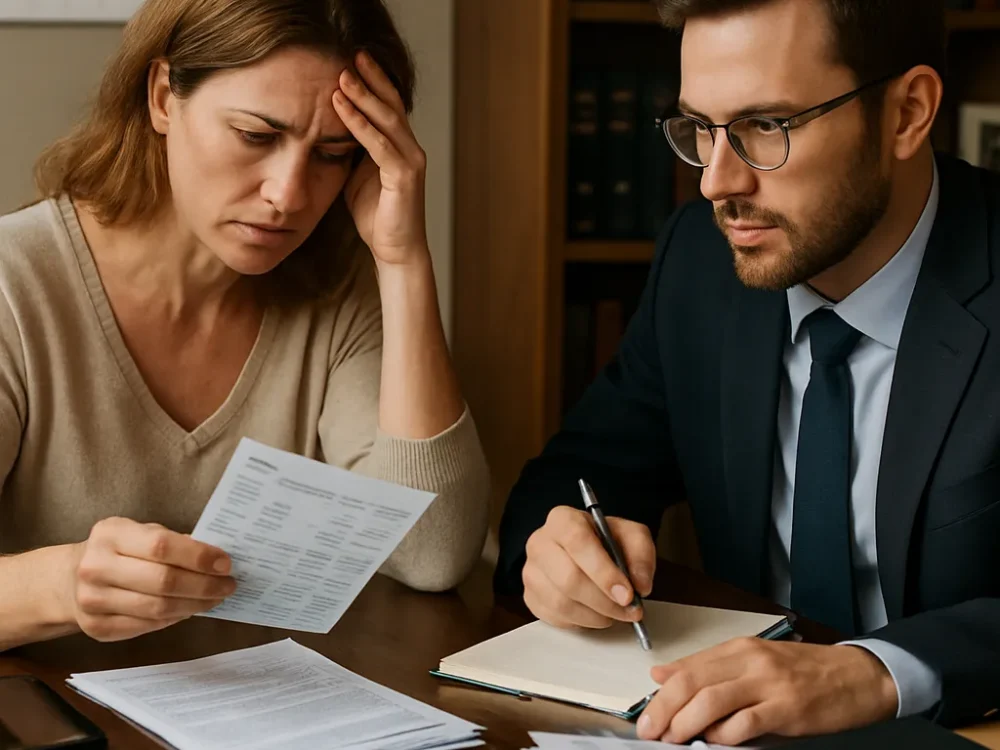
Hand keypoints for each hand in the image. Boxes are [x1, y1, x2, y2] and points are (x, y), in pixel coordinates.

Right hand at [65, 517, 235, 641]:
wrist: (68, 580)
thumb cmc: (118, 550)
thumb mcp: (139, 532)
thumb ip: (173, 542)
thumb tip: (217, 558)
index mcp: (111, 534)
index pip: (161, 546)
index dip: (198, 557)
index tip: (225, 563)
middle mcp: (96, 567)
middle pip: (163, 582)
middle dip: (204, 585)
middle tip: (228, 585)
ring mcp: (93, 600)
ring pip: (158, 609)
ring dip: (195, 605)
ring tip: (215, 598)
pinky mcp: (97, 628)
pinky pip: (147, 626)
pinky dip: (175, 618)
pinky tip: (190, 609)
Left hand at [333, 51, 428, 267]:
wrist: (396, 251)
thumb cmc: (378, 217)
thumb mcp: (358, 177)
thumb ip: (352, 154)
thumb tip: (328, 134)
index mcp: (399, 148)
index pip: (387, 107)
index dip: (372, 83)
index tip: (352, 61)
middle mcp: (410, 149)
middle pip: (391, 105)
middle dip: (371, 79)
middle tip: (352, 54)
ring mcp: (410, 162)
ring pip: (387, 120)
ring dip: (364, 96)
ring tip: (343, 76)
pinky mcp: (404, 177)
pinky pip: (380, 145)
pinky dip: (360, 125)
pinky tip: (343, 109)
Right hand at [522, 506, 655, 628]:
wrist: (586, 552)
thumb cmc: (606, 542)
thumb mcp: (632, 537)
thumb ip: (641, 555)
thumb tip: (640, 585)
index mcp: (563, 519)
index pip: (578, 542)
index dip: (604, 572)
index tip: (628, 594)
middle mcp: (540, 542)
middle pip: (569, 579)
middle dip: (605, 601)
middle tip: (630, 610)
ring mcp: (531, 571)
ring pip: (562, 603)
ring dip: (596, 615)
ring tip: (615, 613)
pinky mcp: (530, 596)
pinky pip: (555, 618)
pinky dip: (581, 622)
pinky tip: (595, 613)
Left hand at [636, 639, 898, 744]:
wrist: (857, 675)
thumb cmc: (805, 671)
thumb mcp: (752, 661)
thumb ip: (707, 667)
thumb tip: (661, 674)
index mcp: (738, 648)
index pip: (687, 668)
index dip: (660, 695)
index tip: (644, 715)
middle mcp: (750, 661)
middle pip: (692, 683)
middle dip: (664, 710)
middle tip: (649, 731)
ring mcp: (769, 684)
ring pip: (712, 701)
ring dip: (686, 724)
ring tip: (672, 739)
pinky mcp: (787, 708)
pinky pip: (745, 723)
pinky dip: (724, 735)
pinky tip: (713, 742)